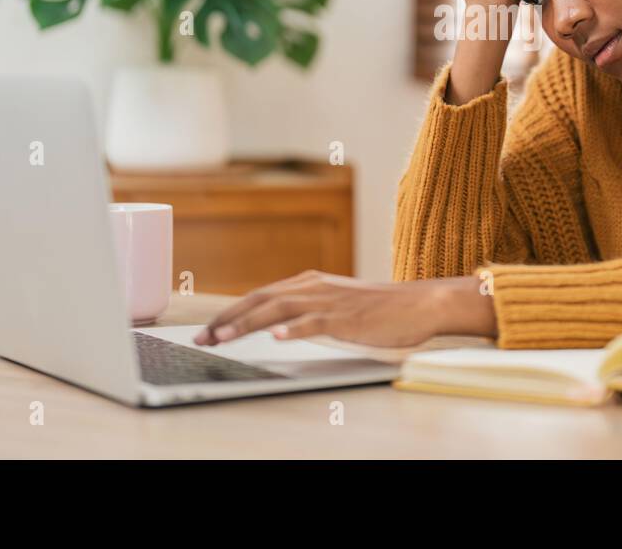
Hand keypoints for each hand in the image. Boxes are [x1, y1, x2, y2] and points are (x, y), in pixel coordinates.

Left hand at [193, 271, 496, 347]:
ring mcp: (330, 301)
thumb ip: (307, 308)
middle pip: (261, 300)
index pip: (259, 296)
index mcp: (309, 283)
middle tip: (202, 338)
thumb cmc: (379, 309)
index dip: (230, 312)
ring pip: (279, 309)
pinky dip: (295, 328)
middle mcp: (314, 287)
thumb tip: (276, 323)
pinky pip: (316, 322)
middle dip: (227, 319)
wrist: (419, 304)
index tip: (207, 330)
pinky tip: (279, 336)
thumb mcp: (335, 303)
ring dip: (248, 324)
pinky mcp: (347, 318)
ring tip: (224, 337)